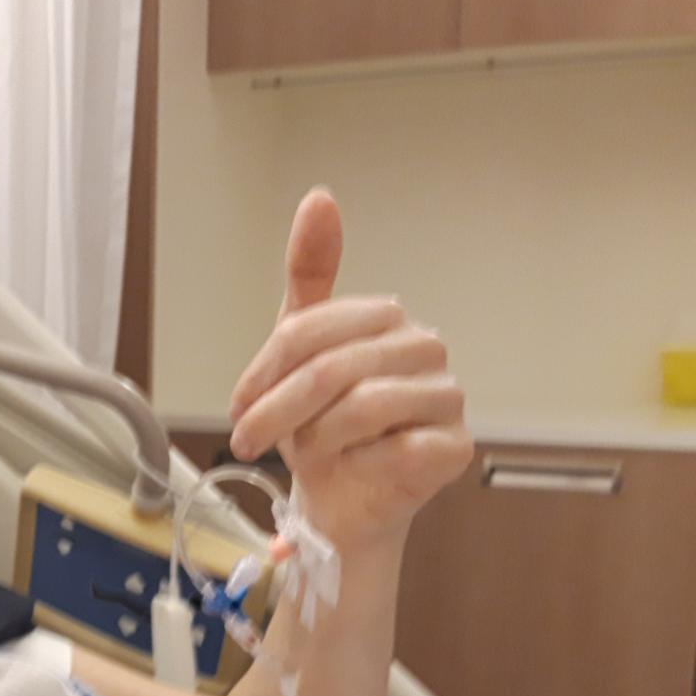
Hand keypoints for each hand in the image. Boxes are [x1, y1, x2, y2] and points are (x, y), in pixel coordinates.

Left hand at [227, 189, 471, 552]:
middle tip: (247, 440)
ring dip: (316, 440)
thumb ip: (308, 276)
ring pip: (360, 408)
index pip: (306, 331)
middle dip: (276, 413)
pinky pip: (395, 450)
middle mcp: (426, 348)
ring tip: (309, 454)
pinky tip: (356, 468)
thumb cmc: (322, 425)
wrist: (344, 499)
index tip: (239, 407)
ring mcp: (448, 397)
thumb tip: (320, 196)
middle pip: (329, 370)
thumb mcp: (299, 349)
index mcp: (385, 318)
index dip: (262, 373)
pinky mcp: (456, 447)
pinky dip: (359, 465)